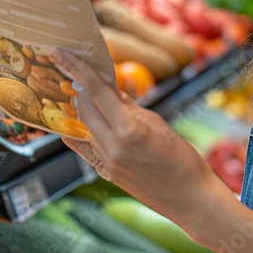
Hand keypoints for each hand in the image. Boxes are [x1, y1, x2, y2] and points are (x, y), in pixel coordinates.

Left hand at [53, 48, 228, 233]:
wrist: (190, 198)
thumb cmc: (182, 158)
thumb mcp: (157, 123)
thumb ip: (128, 105)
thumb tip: (110, 86)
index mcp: (129, 129)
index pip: (97, 91)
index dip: (78, 69)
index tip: (62, 54)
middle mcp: (112, 147)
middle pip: (83, 107)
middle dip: (78, 86)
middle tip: (74, 69)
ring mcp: (106, 162)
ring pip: (81, 127)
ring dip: (79, 107)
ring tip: (79, 92)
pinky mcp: (105, 173)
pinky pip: (82, 148)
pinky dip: (79, 131)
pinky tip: (77, 120)